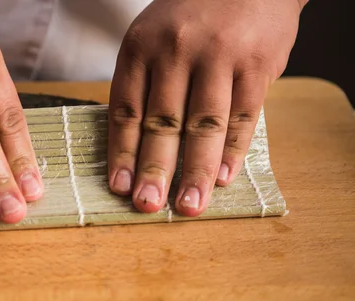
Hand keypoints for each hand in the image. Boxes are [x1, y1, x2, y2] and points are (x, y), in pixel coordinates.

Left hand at [108, 0, 304, 215]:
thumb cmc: (191, 16)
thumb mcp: (152, 37)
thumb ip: (144, 84)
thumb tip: (133, 146)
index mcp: (140, 47)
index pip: (126, 110)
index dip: (122, 152)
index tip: (119, 187)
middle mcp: (175, 50)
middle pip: (162, 122)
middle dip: (154, 169)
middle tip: (147, 205)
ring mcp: (218, 56)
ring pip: (203, 124)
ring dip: (194, 171)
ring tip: (188, 205)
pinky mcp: (256, 63)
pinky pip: (242, 115)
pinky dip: (232, 150)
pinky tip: (222, 178)